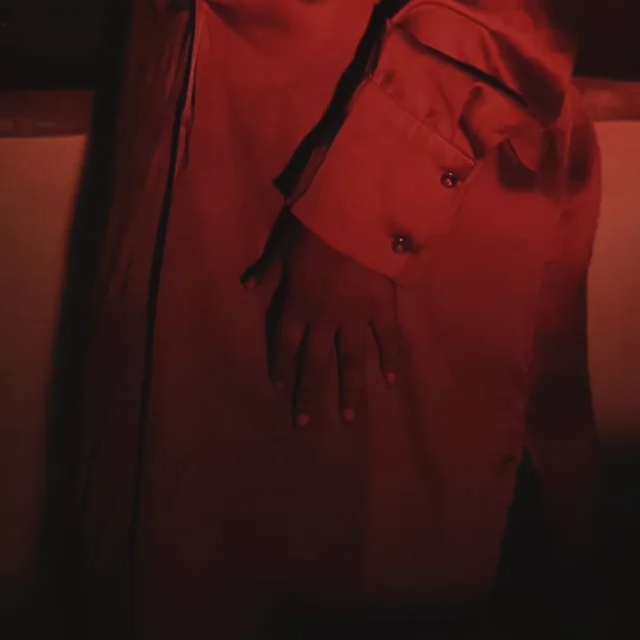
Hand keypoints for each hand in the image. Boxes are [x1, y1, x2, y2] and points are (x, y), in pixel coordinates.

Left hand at [241, 211, 404, 426]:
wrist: (354, 217)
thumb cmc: (314, 228)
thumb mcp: (283, 248)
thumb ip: (268, 272)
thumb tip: (248, 288)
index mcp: (297, 303)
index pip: (284, 342)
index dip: (280, 365)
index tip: (279, 387)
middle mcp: (324, 318)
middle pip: (313, 362)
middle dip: (308, 393)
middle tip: (305, 423)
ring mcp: (355, 316)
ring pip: (349, 361)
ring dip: (348, 391)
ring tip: (348, 419)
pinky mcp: (382, 307)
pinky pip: (387, 339)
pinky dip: (390, 360)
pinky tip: (391, 383)